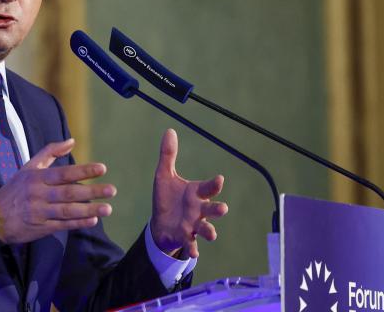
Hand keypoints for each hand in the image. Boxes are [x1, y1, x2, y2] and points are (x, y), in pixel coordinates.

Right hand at [0, 139, 116, 244]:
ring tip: (108, 208)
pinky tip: (93, 220)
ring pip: (67, 211)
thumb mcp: (29, 167)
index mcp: (37, 178)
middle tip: (112, 190)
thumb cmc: (15, 189)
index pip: (63, 173)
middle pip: (68, 192)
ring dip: (89, 209)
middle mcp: (39, 194)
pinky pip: (62, 225)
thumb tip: (72, 141)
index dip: (83, 170)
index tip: (102, 169)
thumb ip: (50, 152)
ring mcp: (40, 212)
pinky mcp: (41, 228)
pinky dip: (78, 223)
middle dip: (91, 191)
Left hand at [150, 129, 227, 258]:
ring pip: (207, 229)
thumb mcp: (164, 176)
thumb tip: (169, 130)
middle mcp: (199, 209)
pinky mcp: (185, 237)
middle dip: (218, 209)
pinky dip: (193, 248)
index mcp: (196, 193)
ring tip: (211, 234)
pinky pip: (192, 244)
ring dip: (210, 231)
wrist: (160, 223)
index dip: (215, 184)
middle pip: (212, 209)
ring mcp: (194, 225)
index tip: (220, 179)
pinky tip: (193, 253)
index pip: (209, 187)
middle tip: (222, 208)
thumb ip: (168, 155)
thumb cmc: (167, 198)